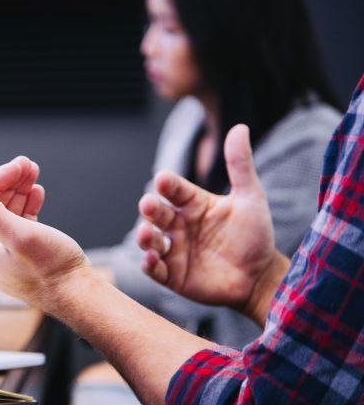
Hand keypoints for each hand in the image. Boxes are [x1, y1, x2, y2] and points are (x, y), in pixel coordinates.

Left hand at [0, 156, 90, 308]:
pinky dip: (26, 206)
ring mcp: (2, 254)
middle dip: (9, 183)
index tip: (19, 165)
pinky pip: (17, 223)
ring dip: (18, 190)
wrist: (77, 295)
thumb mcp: (19, 235)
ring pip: (5, 212)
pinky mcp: (20, 254)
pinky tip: (37, 193)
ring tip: (34, 173)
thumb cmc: (51, 270)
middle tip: (29, 164)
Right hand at [136, 125, 287, 323]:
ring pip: (150, 240)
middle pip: (157, 213)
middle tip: (148, 204)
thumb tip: (240, 127)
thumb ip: (240, 165)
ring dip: (145, 236)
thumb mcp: (251, 197)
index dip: (167, 184)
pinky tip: (151, 258)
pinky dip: (148, 263)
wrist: (260, 277)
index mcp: (193, 204)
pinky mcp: (172, 275)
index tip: (163, 180)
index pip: (174, 189)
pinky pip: (154, 268)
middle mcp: (179, 225)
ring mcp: (174, 250)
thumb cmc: (255, 235)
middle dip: (150, 208)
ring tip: (147, 234)